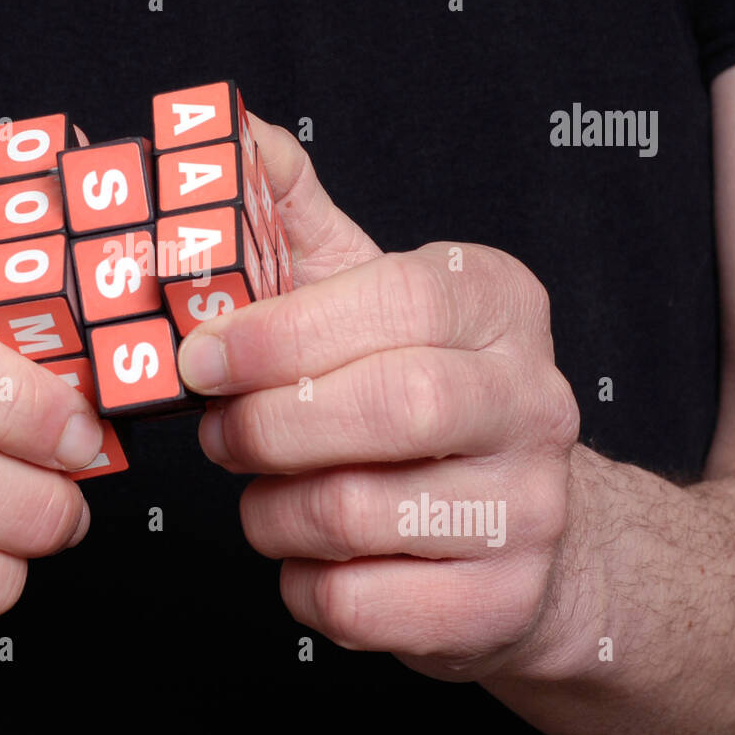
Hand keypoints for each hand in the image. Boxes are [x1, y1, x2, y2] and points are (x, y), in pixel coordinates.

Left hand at [176, 119, 580, 681]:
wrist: (516, 520)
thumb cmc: (411, 391)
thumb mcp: (362, 290)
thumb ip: (293, 213)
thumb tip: (227, 129)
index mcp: (497, 304)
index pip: (395, 304)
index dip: (279, 334)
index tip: (199, 356)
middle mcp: (536, 400)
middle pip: (394, 407)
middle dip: (269, 425)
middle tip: (218, 433)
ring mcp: (533, 508)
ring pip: (359, 515)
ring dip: (271, 511)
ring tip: (263, 492)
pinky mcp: (506, 602)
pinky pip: (361, 605)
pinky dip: (302, 585)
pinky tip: (309, 556)